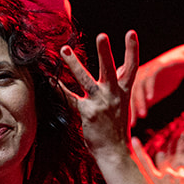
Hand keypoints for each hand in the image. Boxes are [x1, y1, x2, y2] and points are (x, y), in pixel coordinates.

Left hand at [61, 31, 139, 158]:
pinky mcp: (87, 113)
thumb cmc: (117, 128)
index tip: (131, 32)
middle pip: (110, 69)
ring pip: (85, 79)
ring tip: (64, 49)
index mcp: (123, 92)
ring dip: (74, 63)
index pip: (131, 67)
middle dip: (105, 52)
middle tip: (102, 35)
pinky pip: (70, 98)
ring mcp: (99, 104)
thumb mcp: (122, 104)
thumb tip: (119, 68)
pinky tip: (50, 80)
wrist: (115, 152)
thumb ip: (118, 85)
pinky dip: (59, 89)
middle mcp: (113, 95)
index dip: (132, 49)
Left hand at [130, 43, 183, 122]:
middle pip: (128, 92)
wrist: (180, 63)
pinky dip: (150, 88)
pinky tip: (151, 99)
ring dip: (140, 101)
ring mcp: (146, 69)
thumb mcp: (149, 94)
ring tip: (143, 115)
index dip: (125, 112)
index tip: (128, 127)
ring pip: (139, 86)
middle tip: (132, 124)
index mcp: (131, 80)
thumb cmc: (163, 80)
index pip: (124, 98)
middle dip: (131, 109)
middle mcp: (136, 73)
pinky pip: (151, 77)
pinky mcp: (157, 65)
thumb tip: (131, 122)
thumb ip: (140, 104)